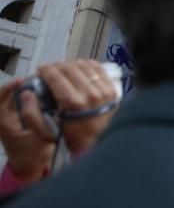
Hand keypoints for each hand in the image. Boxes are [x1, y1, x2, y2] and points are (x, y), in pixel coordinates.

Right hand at [0, 61, 118, 179]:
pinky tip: (80, 67)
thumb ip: (32, 114)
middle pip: (70, 68)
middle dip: (57, 66)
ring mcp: (104, 91)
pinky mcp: (112, 90)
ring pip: (84, 66)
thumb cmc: (73, 137)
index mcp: (74, 103)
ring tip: (65, 68)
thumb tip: (27, 93)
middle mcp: (90, 94)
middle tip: (51, 68)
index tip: (42, 69)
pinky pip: (98, 69)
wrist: (98, 143)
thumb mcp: (47, 130)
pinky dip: (87, 65)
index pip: (56, 76)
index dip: (46, 70)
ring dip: (71, 64)